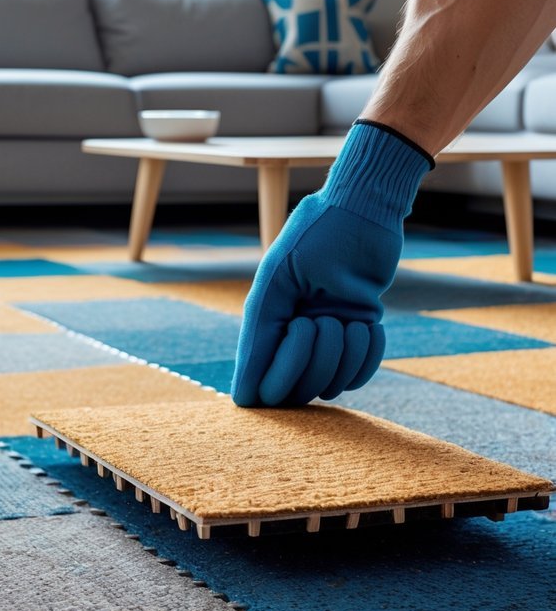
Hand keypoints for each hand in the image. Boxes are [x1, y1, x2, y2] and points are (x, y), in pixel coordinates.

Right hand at [231, 197, 399, 405]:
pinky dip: (368, 354)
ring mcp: (322, 339)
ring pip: (329, 387)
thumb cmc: (320, 234)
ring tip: (348, 317)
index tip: (299, 331)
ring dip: (345, 355)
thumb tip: (242, 400)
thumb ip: (260, 333)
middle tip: (322, 319)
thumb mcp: (281, 277)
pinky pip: (358, 376)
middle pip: (295, 392)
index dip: (279, 375)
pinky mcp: (353, 337)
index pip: (258, 388)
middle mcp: (288, 336)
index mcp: (263, 323)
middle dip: (316, 359)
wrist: (365, 209)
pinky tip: (369, 324)